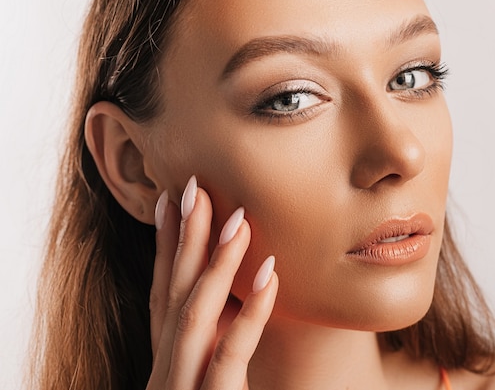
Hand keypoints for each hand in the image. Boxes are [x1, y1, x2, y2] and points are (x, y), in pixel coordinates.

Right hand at [146, 176, 277, 389]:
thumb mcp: (210, 380)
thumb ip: (217, 346)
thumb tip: (235, 299)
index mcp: (168, 364)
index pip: (162, 295)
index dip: (164, 246)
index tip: (169, 200)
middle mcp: (168, 372)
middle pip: (173, 295)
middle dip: (184, 239)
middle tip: (195, 188)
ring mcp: (184, 387)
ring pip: (194, 316)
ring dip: (215, 264)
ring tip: (238, 219)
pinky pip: (230, 355)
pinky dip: (250, 313)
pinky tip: (270, 275)